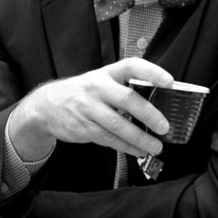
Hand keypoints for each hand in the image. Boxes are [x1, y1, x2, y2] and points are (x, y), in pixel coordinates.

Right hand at [8, 59, 173, 160]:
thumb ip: (125, 87)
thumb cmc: (84, 92)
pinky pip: (109, 139)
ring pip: (118, 125)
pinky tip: (139, 151)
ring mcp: (89, 109)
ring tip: (156, 146)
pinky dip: (126, 147)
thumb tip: (158, 102)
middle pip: (127, 99)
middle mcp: (98, 88)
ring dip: (140, 138)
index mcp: (107, 73)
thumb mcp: (102, 81)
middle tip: (164, 127)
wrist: (47, 105)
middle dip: (149, 114)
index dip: (151, 72)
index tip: (169, 81)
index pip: (132, 66)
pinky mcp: (84, 128)